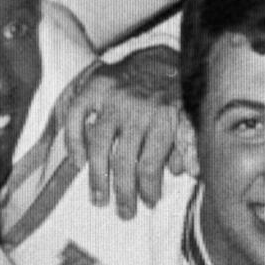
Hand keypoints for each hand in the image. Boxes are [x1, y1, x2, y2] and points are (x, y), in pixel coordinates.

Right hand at [61, 46, 185, 216]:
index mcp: (163, 117)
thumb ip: (189, 142)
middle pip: (124, 162)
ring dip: (97, 177)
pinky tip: (78, 161)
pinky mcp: (96, 86)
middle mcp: (136, 109)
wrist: (162, 52)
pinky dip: (73, 139)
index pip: (150, 165)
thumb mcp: (191, 116)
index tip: (149, 202)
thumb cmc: (177, 91)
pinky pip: (76, 115)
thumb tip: (186, 171)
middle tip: (124, 212)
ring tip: (98, 199)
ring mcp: (113, 98)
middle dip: (123, 194)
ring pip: (99, 145)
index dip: (148, 190)